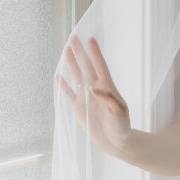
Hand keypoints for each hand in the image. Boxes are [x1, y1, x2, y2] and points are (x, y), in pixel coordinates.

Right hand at [59, 35, 131, 156]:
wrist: (116, 142)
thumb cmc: (122, 126)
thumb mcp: (120, 112)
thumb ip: (108, 98)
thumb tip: (92, 87)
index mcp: (107, 87)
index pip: (100, 65)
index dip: (95, 52)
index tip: (90, 38)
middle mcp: (95, 89)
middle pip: (86, 66)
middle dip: (80, 51)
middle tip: (73, 36)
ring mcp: (86, 97)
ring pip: (76, 75)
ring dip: (71, 63)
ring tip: (65, 50)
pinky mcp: (79, 107)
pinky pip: (68, 93)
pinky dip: (63, 85)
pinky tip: (58, 76)